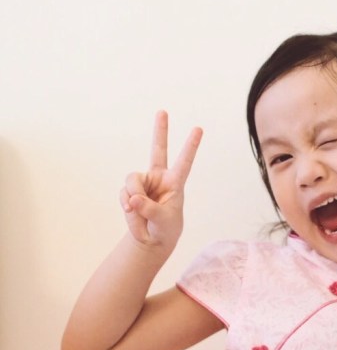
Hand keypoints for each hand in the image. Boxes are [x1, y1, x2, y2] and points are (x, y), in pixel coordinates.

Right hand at [121, 111, 201, 249]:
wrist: (151, 238)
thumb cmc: (165, 227)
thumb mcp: (162, 220)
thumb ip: (149, 208)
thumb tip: (132, 198)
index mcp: (175, 182)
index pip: (184, 161)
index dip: (191, 146)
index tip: (199, 129)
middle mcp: (159, 177)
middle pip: (158, 149)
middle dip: (160, 131)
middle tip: (163, 111)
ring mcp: (143, 183)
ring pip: (132, 181)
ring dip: (133, 198)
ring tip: (138, 212)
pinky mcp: (130, 190)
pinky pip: (124, 194)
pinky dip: (127, 207)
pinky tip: (132, 213)